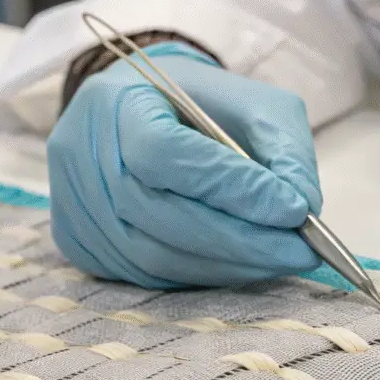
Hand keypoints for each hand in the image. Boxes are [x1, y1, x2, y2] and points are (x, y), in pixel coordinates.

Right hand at [47, 42, 321, 287]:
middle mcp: (80, 157)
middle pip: (161, 214)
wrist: (143, 113)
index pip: (168, 154)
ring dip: (229, 265)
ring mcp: (75, 207)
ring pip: (156, 255)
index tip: (294, 210)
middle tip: (302, 251)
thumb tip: (304, 207)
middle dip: (242, 239)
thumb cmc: (202, 105)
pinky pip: (149, 274)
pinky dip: (206, 275)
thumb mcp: (254, 103)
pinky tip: (244, 265)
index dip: (232, 187)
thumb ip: (284, 149)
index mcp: (115, 103)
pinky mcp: (83, 246)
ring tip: (283, 260)